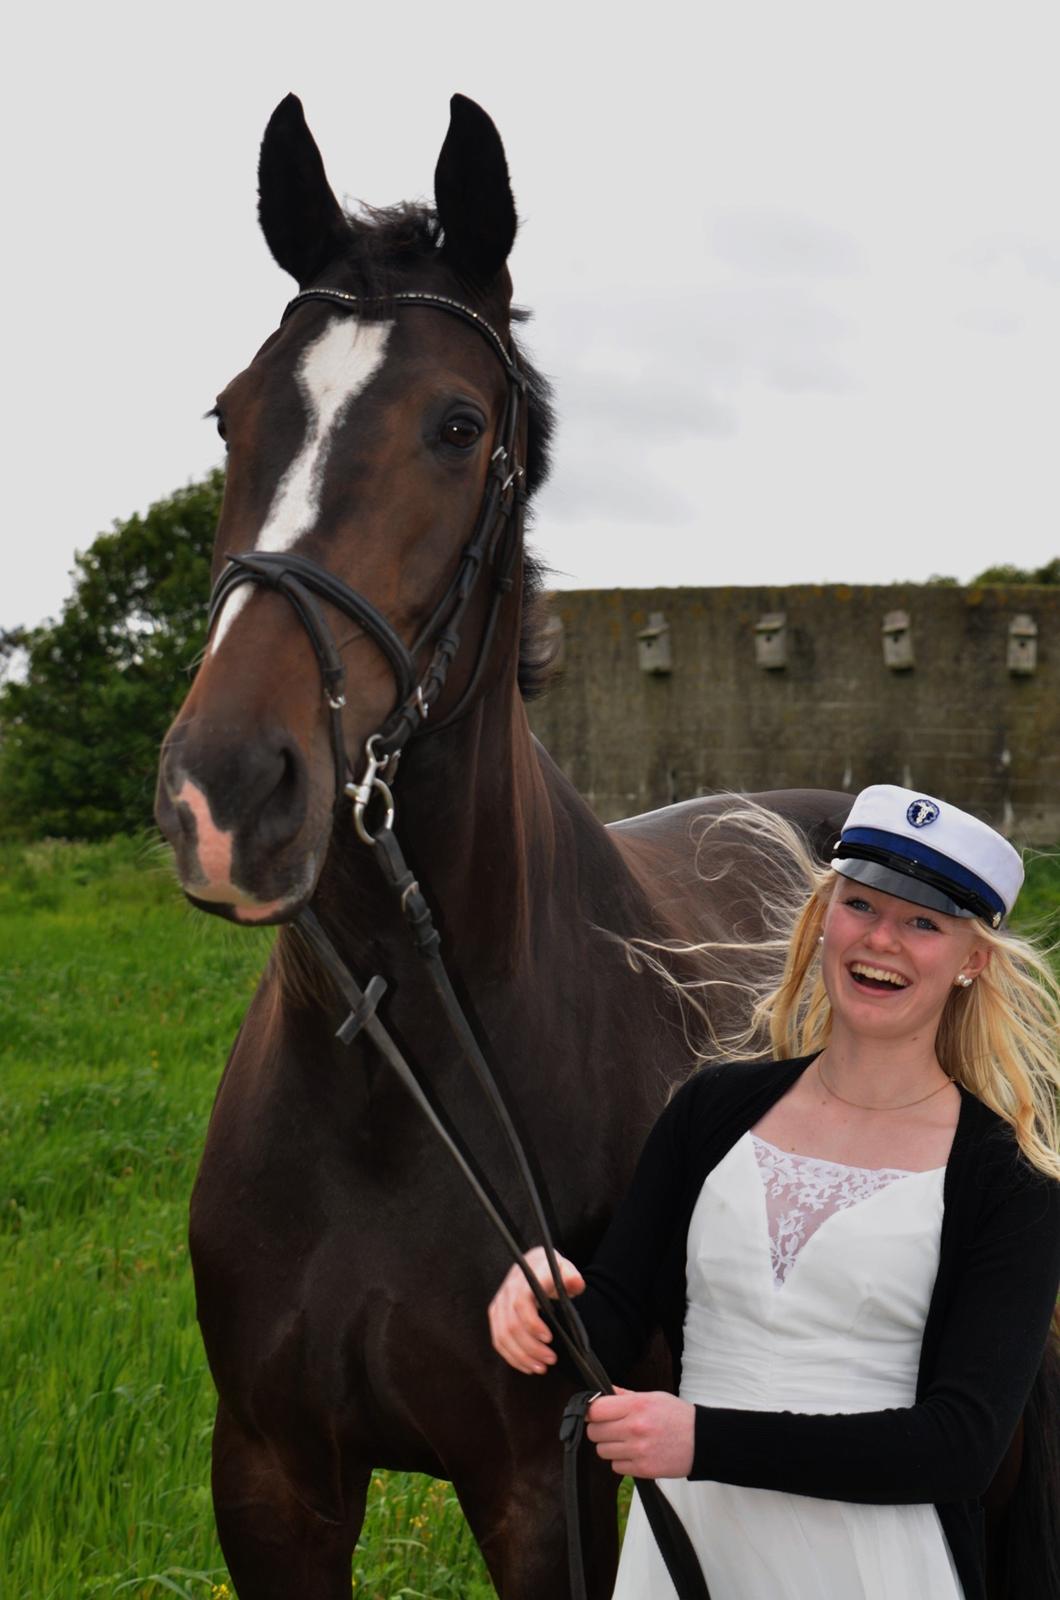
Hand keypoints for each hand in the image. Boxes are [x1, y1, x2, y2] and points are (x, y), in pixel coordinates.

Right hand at [488, 1245, 585, 1374]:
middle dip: (530, 1347)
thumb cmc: (551, 1270)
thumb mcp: (564, 1268)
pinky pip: (498, 1340)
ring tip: (541, 1368)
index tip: (549, 1338)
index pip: (521, 1303)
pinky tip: (528, 1366)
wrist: (533, 1264)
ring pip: (502, 1336)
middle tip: (551, 1359)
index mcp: (525, 1278)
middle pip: (511, 1325)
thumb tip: (575, 1283)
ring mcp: (499, 1303)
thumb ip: (571, 1276)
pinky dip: (512, 1357)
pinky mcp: (495, 1315)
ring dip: (521, 1356)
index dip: (532, 1323)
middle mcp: (507, 1290)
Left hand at [586, 1387, 694, 1478]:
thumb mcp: (653, 1397)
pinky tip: (634, 1453)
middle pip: (594, 1432)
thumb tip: (604, 1392)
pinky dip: (621, 1461)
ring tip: (625, 1441)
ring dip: (609, 1446)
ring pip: (602, 1451)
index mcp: (636, 1406)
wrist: (702, 1441)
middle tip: (611, 1427)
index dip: (590, 1411)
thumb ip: (626, 1395)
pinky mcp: (643, 1470)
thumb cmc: (678, 1416)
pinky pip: (616, 1467)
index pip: (596, 1409)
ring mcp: (638, 1450)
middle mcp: (635, 1428)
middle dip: (598, 1429)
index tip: (593, 1413)